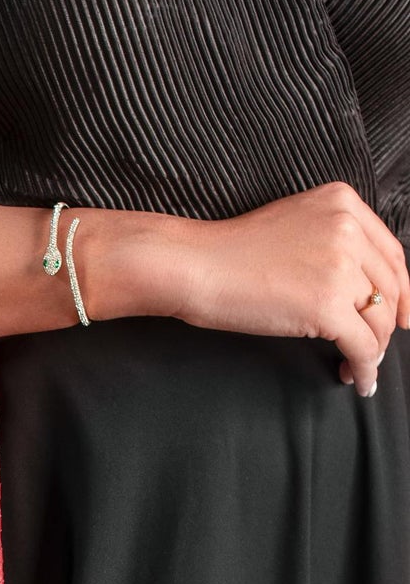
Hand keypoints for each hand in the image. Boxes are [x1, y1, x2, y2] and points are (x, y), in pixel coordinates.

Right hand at [164, 182, 409, 395]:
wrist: (194, 266)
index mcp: (342, 203)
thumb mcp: (291, 223)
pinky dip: (366, 367)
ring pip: (379, 318)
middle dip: (389, 323)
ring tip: (361, 365)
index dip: (401, 288)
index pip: (390, 252)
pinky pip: (362, 345)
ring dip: (375, 349)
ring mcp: (340, 267)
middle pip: (390, 286)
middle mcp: (348, 230)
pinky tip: (358, 379)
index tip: (401, 312)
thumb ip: (328, 240)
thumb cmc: (228, 253)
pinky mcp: (326, 305)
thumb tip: (353, 285)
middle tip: (380, 347)